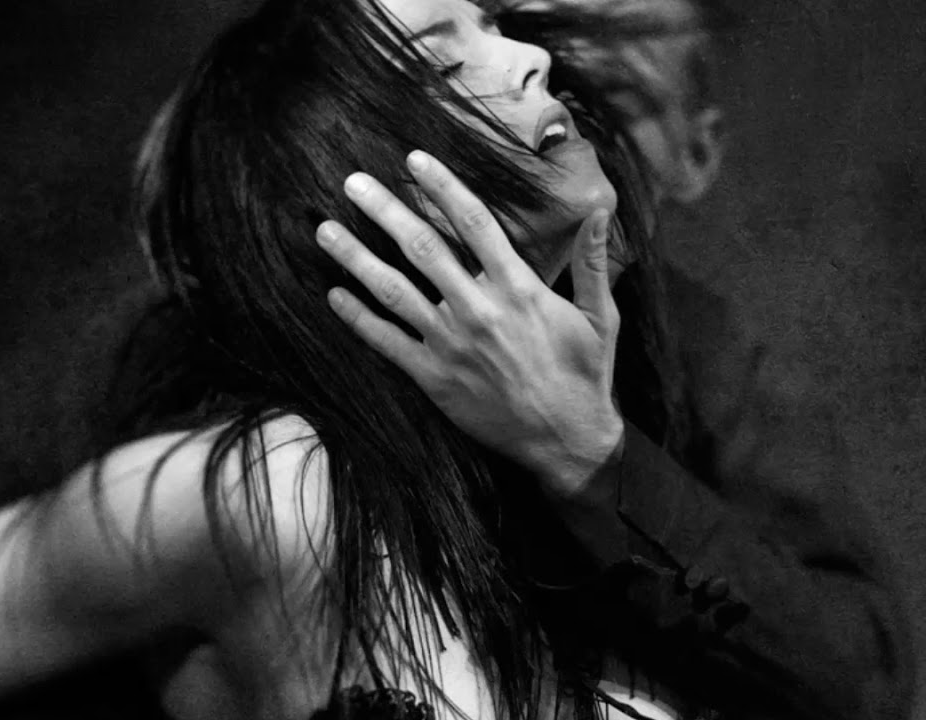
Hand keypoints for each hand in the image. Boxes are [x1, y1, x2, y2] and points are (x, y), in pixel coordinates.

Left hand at [316, 150, 622, 497]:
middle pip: (422, 247)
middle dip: (384, 210)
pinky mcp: (434, 378)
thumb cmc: (586, 376)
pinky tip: (334, 295)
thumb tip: (601, 211)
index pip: (474, 223)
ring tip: (325, 230)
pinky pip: (387, 342)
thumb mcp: (601, 316)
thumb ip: (594, 262)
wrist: (567, 441)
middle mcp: (479, 310)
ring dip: (356, 257)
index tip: (414, 160)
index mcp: (519, 289)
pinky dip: (357, 318)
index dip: (442, 187)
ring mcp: (452, 345)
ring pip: (393, 290)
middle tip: (352, 182)